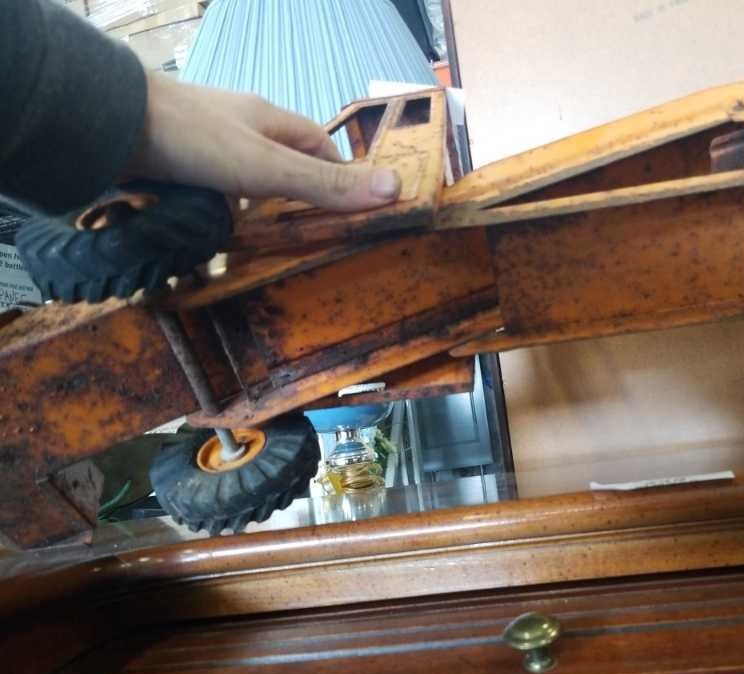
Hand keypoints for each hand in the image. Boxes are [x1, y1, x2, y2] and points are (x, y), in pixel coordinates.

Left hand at [125, 72, 401, 210]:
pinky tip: (214, 234)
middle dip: (294, 194)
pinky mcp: (170, 162)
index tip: (349, 206)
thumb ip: (325, 185)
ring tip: (264, 245)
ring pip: (239, 177)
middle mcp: (236, 127)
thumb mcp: (269, 168)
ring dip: (251, 206)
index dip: (336, 172)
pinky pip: (204, 188)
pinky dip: (215, 210)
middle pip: (278, 160)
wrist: (108, 125)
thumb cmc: (197, 140)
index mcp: (266, 119)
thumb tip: (396, 189)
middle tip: (309, 234)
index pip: (316, 143)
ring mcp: (200, 144)